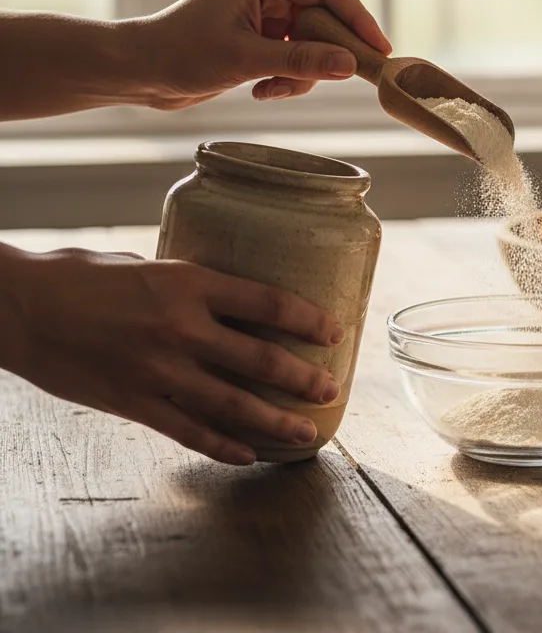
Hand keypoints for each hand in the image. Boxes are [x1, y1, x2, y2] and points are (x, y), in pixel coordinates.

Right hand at [0, 243, 344, 464]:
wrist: (16, 309)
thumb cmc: (79, 276)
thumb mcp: (145, 264)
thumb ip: (187, 284)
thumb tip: (223, 297)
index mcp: (188, 283)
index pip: (266, 302)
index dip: (308, 319)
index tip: (334, 330)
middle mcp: (180, 329)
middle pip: (259, 359)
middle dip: (302, 377)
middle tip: (331, 388)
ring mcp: (158, 371)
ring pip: (233, 404)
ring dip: (276, 420)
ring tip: (307, 432)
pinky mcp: (134, 404)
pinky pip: (189, 432)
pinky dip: (224, 446)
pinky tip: (250, 454)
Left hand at [136, 0, 391, 109]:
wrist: (139, 70)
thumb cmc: (181, 53)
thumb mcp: (246, 59)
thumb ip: (301, 61)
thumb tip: (349, 64)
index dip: (359, 19)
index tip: (379, 51)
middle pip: (326, 19)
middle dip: (326, 54)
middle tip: (338, 79)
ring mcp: (266, 13)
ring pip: (313, 44)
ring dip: (301, 73)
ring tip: (271, 90)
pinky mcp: (261, 37)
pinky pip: (296, 58)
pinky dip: (287, 78)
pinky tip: (260, 90)